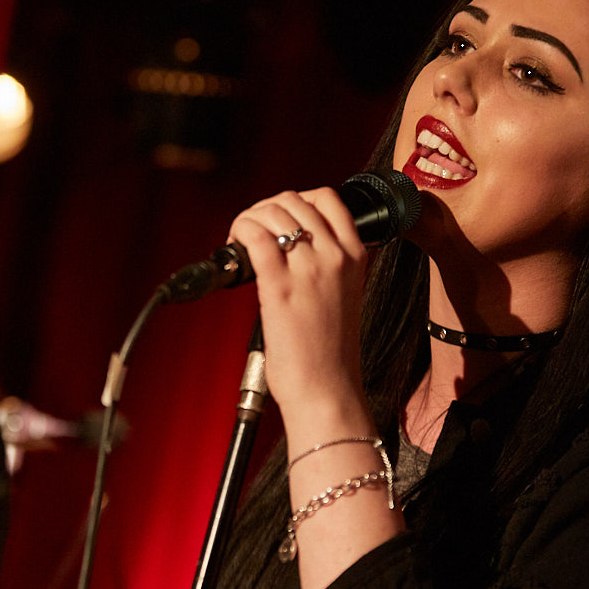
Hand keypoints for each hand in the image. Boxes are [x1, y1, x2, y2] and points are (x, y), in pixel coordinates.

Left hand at [227, 186, 372, 433]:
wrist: (327, 389)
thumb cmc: (329, 352)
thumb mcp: (344, 294)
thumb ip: (327, 265)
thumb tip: (291, 242)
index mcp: (355, 256)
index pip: (327, 198)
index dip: (295, 201)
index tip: (278, 220)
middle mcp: (335, 256)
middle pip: (293, 201)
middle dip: (264, 210)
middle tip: (251, 233)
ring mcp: (309, 269)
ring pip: (272, 212)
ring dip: (248, 219)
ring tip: (240, 242)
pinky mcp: (280, 286)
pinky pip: (255, 236)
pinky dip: (238, 232)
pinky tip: (234, 248)